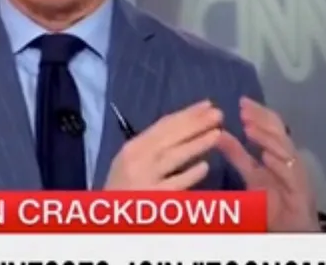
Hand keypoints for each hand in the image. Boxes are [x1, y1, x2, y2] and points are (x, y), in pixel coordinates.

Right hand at [103, 100, 221, 189]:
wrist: (107, 220)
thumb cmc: (122, 189)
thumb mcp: (131, 162)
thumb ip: (153, 146)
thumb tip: (186, 125)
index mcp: (133, 147)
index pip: (163, 125)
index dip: (187, 114)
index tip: (207, 104)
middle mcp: (137, 159)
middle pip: (170, 137)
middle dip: (196, 123)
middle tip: (218, 113)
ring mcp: (144, 178)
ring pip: (174, 157)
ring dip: (197, 143)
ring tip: (217, 134)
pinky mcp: (152, 198)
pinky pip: (174, 184)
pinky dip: (189, 175)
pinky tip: (205, 167)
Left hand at [217, 97, 317, 231]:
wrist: (292, 229)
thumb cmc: (274, 203)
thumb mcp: (251, 175)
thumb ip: (237, 155)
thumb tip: (219, 134)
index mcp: (279, 153)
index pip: (271, 127)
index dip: (258, 113)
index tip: (241, 102)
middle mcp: (290, 158)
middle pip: (279, 132)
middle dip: (262, 119)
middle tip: (244, 108)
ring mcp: (296, 172)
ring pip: (284, 149)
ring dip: (267, 137)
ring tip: (250, 127)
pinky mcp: (300, 189)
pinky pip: (290, 173)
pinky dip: (279, 163)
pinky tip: (266, 156)